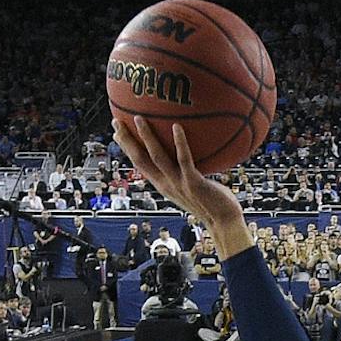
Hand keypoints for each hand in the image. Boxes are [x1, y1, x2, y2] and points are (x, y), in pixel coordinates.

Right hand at [114, 116, 246, 243]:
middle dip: (126, 141)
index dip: (126, 148)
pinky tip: (177, 126)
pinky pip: (185, 160)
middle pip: (140, 160)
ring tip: (138, 118)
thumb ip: (184, 170)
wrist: (224, 222)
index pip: (139, 164)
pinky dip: (180, 143)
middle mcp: (166, 184)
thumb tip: (185, 151)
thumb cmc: (212, 202)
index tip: (117, 131)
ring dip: (146, 137)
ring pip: (157, 157)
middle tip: (116, 120)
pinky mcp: (193, 183)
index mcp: (163, 185)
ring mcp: (179, 184)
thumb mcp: (191, 185)